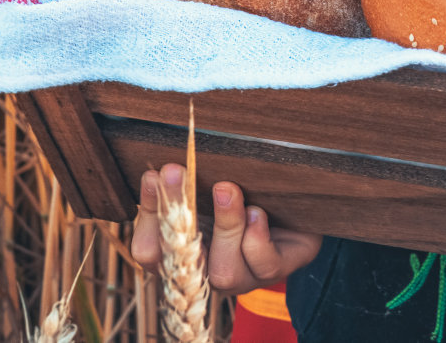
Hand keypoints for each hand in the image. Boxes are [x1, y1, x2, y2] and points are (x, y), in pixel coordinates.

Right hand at [131, 164, 322, 293]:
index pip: (149, 250)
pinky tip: (258, 213)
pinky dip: (257, 239)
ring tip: (227, 190)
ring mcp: (244, 277)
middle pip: (182, 260)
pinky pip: (263, 265)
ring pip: (225, 271)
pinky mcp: (277, 270)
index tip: (153, 175)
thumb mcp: (210, 186)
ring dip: (224, 226)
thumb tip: (158, 167)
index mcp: (185, 253)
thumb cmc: (245, 191)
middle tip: (177, 170)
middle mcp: (209, 272)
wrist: (298, 201)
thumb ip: (186, 186)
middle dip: (177, 212)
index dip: (147, 217)